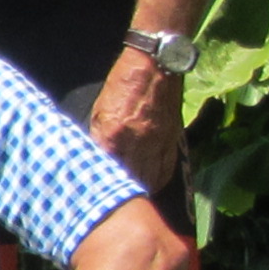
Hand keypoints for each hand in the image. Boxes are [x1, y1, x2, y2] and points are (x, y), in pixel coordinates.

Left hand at [89, 46, 184, 188]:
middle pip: (130, 181)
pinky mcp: (171, 141)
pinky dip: (158, 179)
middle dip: (123, 193)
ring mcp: (156, 145)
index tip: (98, 194)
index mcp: (113, 136)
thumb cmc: (122, 86)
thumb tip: (98, 158)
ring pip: (149, 180)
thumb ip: (99, 137)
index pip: (106, 171)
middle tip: (116, 202)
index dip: (103, 185)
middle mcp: (135, 145)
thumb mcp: (100, 111)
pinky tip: (153, 184)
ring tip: (135, 199)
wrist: (153, 66)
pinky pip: (165, 169)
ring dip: (142, 190)